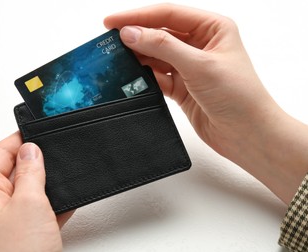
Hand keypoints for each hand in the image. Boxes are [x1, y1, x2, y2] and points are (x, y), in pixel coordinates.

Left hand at [0, 132, 72, 251]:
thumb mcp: (30, 202)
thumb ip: (31, 171)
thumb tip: (30, 150)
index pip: (0, 152)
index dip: (21, 139)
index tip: (39, 131)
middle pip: (12, 171)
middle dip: (36, 163)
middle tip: (56, 155)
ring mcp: (2, 220)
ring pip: (25, 191)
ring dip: (45, 185)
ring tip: (63, 179)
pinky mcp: (17, 233)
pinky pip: (33, 210)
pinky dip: (48, 205)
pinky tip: (65, 203)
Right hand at [105, 3, 307, 202]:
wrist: (247, 135)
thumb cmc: (238, 96)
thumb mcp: (200, 65)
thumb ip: (163, 46)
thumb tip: (131, 33)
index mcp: (212, 28)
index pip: (168, 14)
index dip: (138, 16)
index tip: (112, 22)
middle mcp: (200, 44)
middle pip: (160, 33)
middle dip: (135, 36)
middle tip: (107, 41)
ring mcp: (189, 66)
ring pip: (156, 55)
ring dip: (136, 57)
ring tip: (113, 59)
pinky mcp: (182, 87)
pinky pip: (157, 76)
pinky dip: (143, 76)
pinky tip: (128, 77)